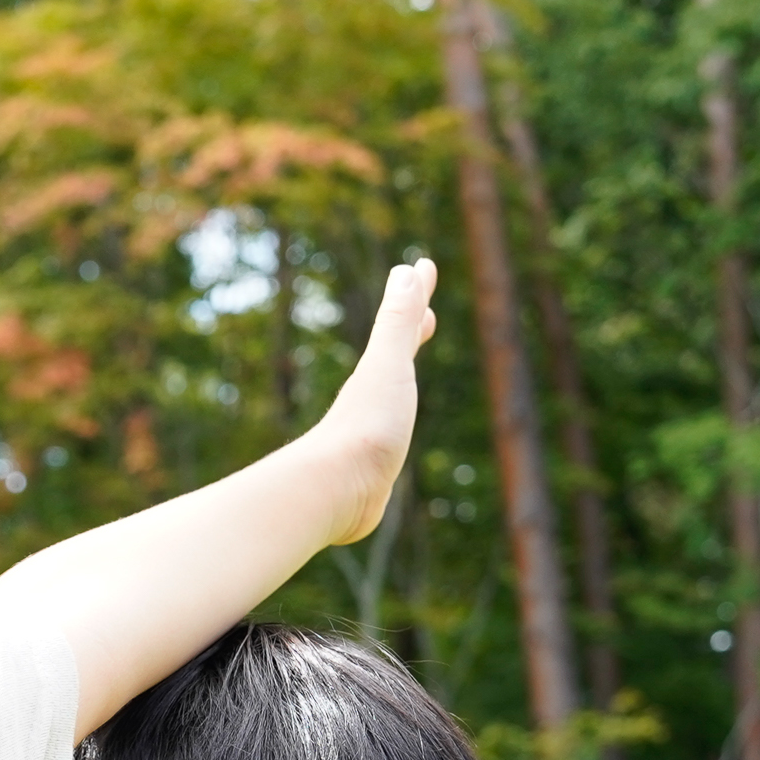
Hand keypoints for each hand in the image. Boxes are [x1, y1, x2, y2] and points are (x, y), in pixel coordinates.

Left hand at [309, 259, 437, 546]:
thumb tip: (408, 268)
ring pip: (387, 394)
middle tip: (425, 315)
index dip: (416, 297)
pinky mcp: (368, 468)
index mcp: (377, 373)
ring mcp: (367, 432)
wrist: (333, 491)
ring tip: (404, 370)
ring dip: (398, 376)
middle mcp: (370, 397)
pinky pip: (386, 436)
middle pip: (393, 355)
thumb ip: (398, 322)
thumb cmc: (365, 427)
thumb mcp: (388, 366)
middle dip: (409, 332)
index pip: (401, 325)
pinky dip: (394, 424)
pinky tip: (392, 438)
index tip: (423, 268)